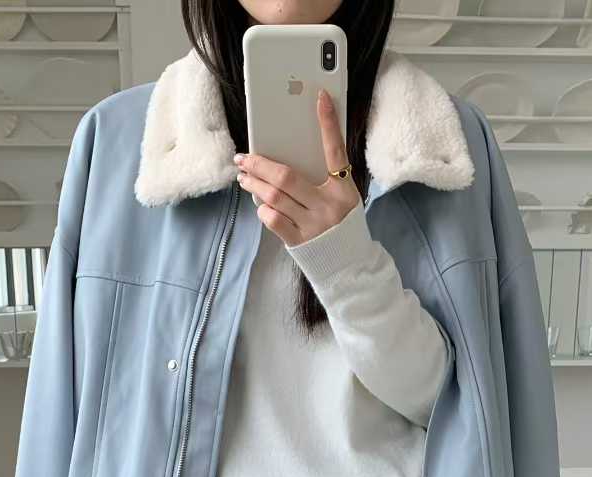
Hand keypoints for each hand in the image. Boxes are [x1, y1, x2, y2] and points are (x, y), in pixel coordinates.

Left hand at [234, 88, 359, 244]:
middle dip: (259, 165)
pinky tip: (259, 204)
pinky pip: (273, 221)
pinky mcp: (300, 242)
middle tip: (243, 158)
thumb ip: (324, 178)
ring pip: (274, 198)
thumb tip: (292, 156)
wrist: (349, 264)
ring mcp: (313, 225)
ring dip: (253, 185)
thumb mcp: (343, 198)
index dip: (328, 123)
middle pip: (286, 177)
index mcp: (343, 190)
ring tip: (244, 178)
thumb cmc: (342, 225)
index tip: (320, 98)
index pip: (335, 151)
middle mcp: (327, 206)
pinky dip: (262, 210)